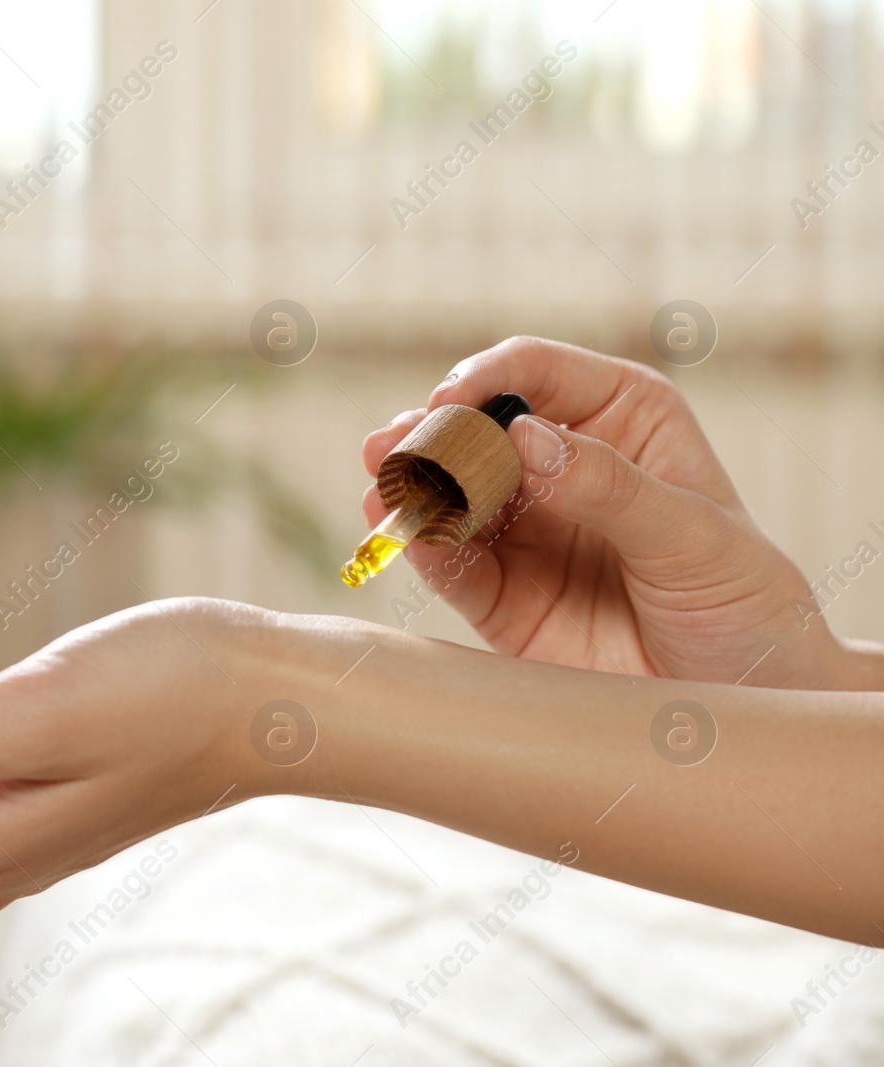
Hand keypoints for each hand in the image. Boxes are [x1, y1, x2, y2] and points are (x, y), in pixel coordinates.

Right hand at [362, 336, 859, 688]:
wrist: (740, 707)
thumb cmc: (745, 606)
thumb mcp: (697, 538)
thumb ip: (610, 487)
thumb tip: (524, 438)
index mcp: (621, 420)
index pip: (537, 372)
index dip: (487, 377)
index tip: (452, 402)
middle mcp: (561, 464)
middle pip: (476, 428)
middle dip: (430, 432)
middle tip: (396, 447)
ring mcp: (525, 529)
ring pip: (448, 491)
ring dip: (410, 486)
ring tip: (385, 489)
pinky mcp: (498, 595)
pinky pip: (449, 563)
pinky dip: (422, 549)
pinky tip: (408, 539)